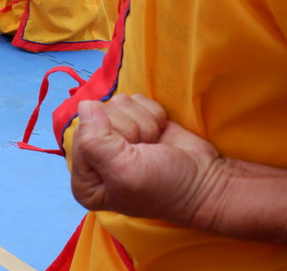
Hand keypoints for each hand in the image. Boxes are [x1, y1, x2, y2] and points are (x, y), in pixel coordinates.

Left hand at [68, 96, 226, 228]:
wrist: (205, 181)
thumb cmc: (165, 186)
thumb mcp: (125, 172)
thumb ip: (96, 142)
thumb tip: (85, 106)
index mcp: (86, 180)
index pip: (81, 135)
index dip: (108, 137)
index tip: (129, 155)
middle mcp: (96, 157)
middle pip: (98, 115)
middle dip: (128, 129)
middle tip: (145, 152)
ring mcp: (115, 136)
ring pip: (117, 104)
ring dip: (141, 123)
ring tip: (152, 146)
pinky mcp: (136, 120)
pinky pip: (134, 99)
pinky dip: (151, 114)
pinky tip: (159, 135)